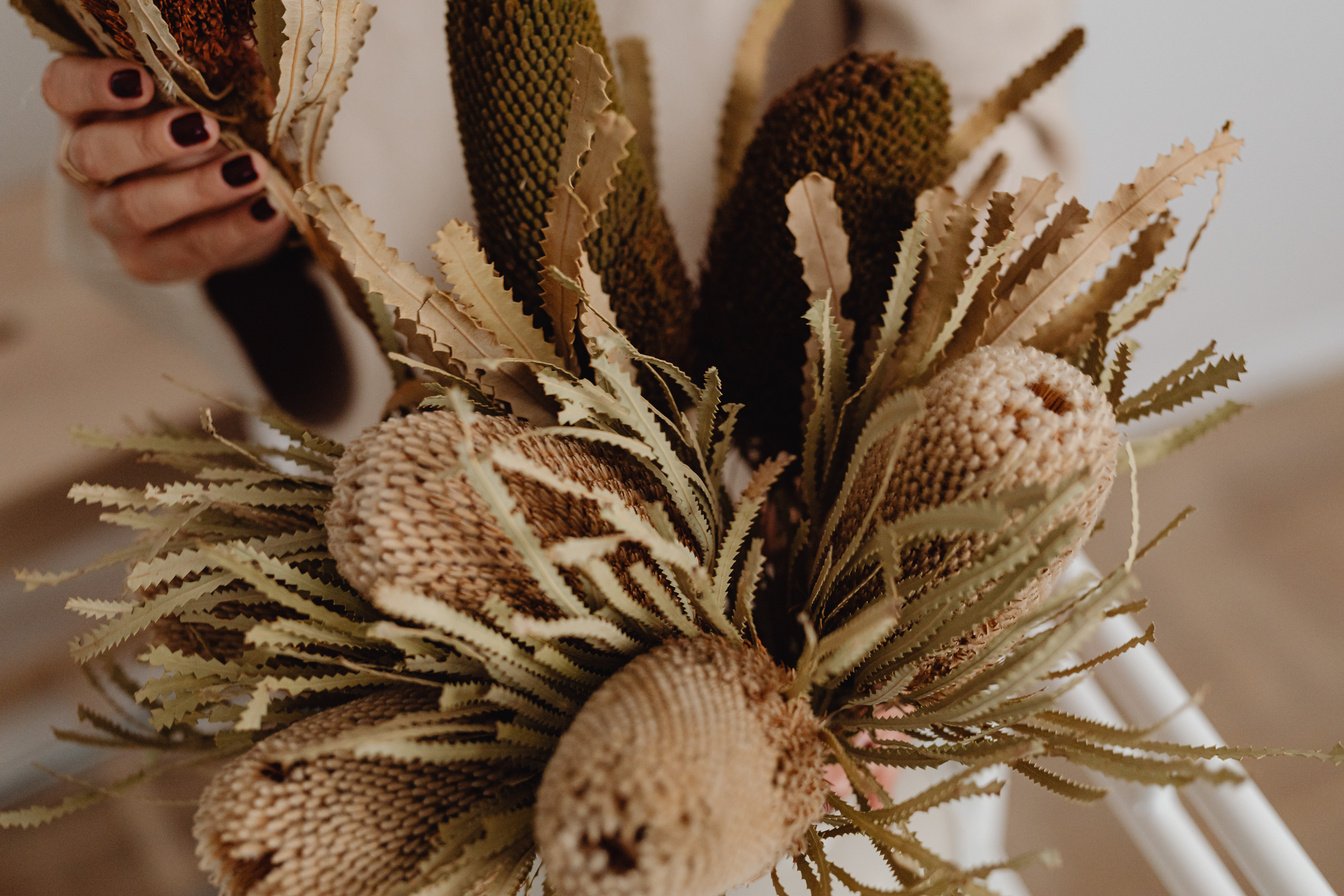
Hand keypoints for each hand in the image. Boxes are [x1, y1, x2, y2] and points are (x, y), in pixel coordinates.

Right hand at [42, 56, 288, 283]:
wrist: (228, 209)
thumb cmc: (209, 137)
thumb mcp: (205, 102)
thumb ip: (211, 81)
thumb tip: (248, 52)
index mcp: (90, 111)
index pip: (64, 89)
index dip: (94, 85)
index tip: (141, 81)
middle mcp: (87, 166)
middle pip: (94, 153)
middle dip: (149, 141)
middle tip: (204, 127)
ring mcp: (110, 218)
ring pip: (133, 208)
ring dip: (196, 190)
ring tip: (251, 172)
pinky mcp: (145, 261)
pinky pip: (183, 251)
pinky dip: (232, 231)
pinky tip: (269, 210)